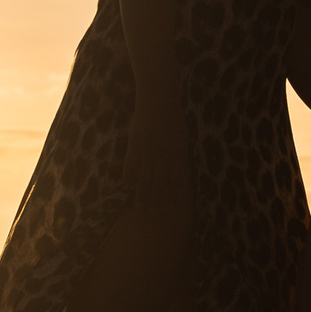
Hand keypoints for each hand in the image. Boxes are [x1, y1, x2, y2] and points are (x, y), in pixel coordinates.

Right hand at [120, 93, 191, 209]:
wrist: (159, 99)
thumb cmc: (171, 116)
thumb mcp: (182, 138)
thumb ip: (181, 157)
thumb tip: (183, 178)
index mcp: (178, 154)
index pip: (176, 179)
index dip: (173, 193)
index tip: (171, 204)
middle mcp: (164, 156)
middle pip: (160, 183)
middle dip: (157, 199)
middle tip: (153, 212)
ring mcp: (149, 152)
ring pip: (145, 179)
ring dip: (142, 194)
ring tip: (139, 205)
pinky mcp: (135, 145)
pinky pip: (130, 166)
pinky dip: (129, 177)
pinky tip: (127, 184)